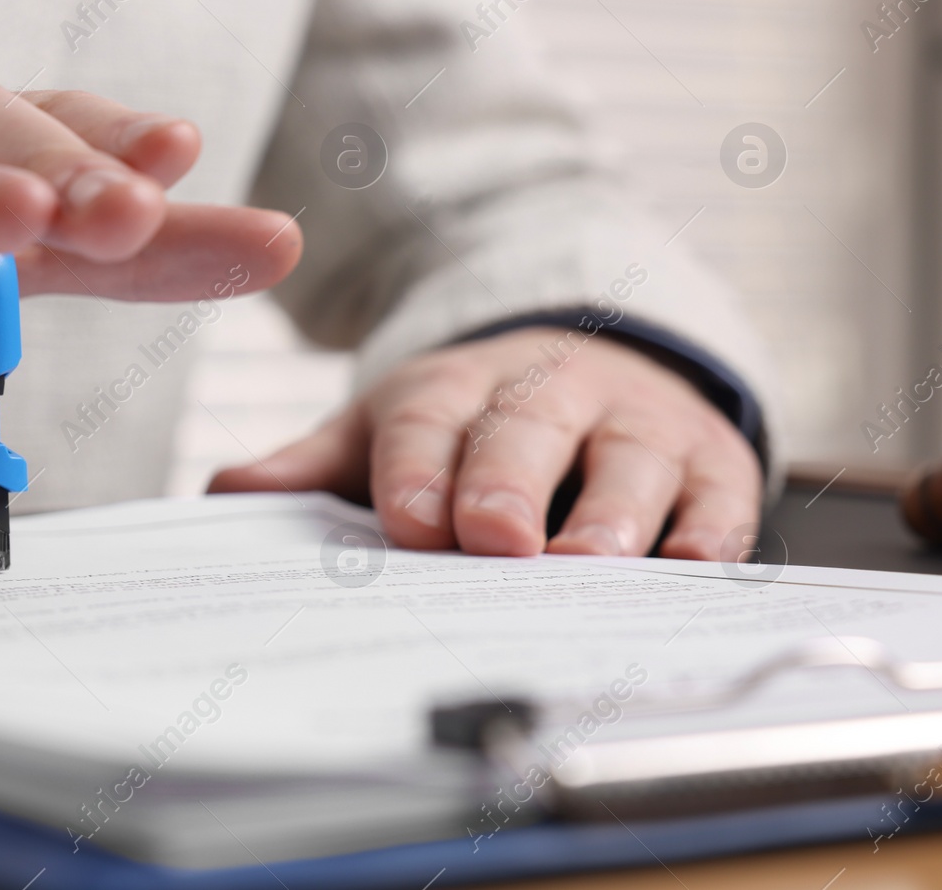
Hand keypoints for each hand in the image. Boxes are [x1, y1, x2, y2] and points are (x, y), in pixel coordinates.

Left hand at [208, 328, 761, 559]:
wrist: (593, 368)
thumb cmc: (475, 423)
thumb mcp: (390, 432)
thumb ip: (315, 468)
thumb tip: (225, 496)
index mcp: (459, 388)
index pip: (431, 420)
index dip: (419, 468)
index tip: (409, 521)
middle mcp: (553, 393)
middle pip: (529, 430)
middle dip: (508, 481)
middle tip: (492, 537)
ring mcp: (638, 426)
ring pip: (629, 463)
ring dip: (610, 514)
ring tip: (585, 563)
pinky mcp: (711, 463)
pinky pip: (716, 503)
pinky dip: (706, 538)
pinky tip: (687, 572)